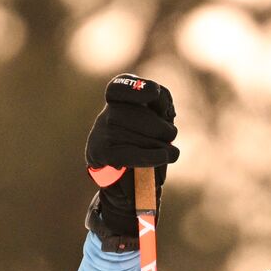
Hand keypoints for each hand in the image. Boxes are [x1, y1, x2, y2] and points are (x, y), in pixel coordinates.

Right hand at [85, 74, 178, 236]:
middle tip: (170, 136)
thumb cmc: (148, 146)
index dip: (138, 88)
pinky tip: (167, 157)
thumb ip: (160, 106)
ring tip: (169, 153)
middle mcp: (106, 114)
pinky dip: (155, 156)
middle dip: (161, 127)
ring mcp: (100, 135)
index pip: (120, 87)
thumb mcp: (157, 121)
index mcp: (118, 101)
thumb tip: (161, 102)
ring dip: (162, 145)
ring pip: (139, 135)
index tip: (154, 93)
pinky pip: (133, 153)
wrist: (131, 184)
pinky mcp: (101, 156)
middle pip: (138, 113)